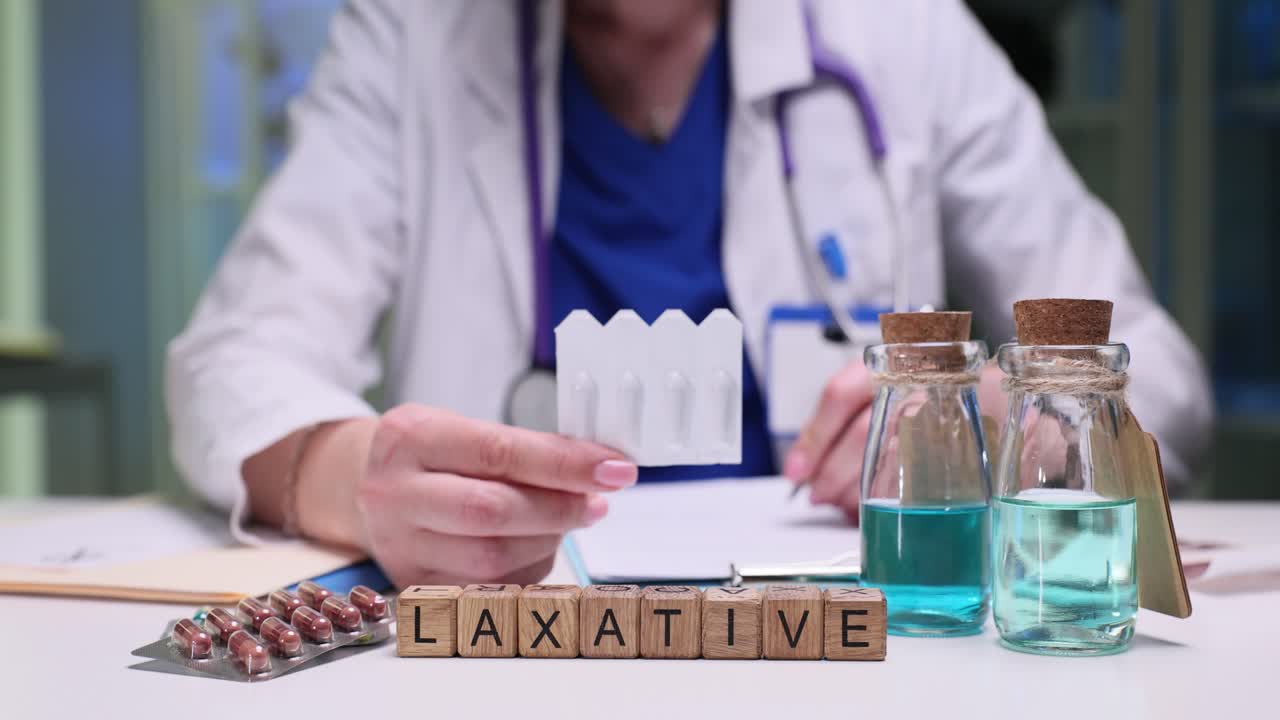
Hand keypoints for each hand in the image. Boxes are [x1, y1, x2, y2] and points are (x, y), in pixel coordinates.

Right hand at [305, 405, 636, 587]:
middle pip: (493, 511)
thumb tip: (598, 468)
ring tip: (569, 518)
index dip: (564, 464)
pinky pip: (487, 587)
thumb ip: (523, 448)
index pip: (499, 452)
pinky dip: (528, 567)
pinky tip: (539, 544)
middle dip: (560, 509)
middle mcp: (395, 493)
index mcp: (412, 438)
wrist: (365, 486)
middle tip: (598, 501)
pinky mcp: (412, 584)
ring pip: (492, 558)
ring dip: (548, 540)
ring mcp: (399, 545)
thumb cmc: (430, 455)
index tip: (613, 468)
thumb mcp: (463, 429)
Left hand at [785, 361, 1006, 519]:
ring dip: (860, 490)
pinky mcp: (974, 442)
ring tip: (845, 503)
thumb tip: (805, 467)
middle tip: (818, 494)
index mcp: (894, 362)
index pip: (840, 395)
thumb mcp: (890, 392)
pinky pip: (928, 479)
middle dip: (833, 472)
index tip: (796, 471)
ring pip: (893, 456)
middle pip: (863, 432)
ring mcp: (949, 411)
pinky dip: (897, 499)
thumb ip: (851, 426)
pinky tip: (884, 506)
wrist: (1003, 397)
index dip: (813, 437)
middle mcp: (920, 382)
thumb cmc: (937, 397)